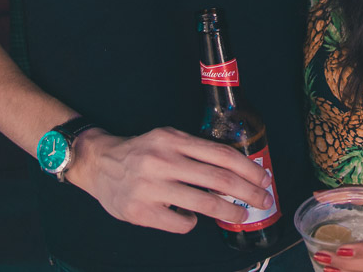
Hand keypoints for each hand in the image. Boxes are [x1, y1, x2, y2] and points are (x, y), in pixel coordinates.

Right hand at [68, 127, 274, 234]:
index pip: (221, 154)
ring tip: (240, 215)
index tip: (264, 179)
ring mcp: (151, 187)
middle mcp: (163, 161)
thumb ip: (195, 151)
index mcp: (173, 139)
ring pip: (205, 203)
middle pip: (219, 179)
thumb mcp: (167, 139)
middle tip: (263, 201)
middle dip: (248, 192)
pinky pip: (182, 223)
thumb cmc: (140, 152)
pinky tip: (191, 218)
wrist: (98, 164)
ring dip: (230, 211)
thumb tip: (234, 171)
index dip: (248, 169)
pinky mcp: (142, 211)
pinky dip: (193, 223)